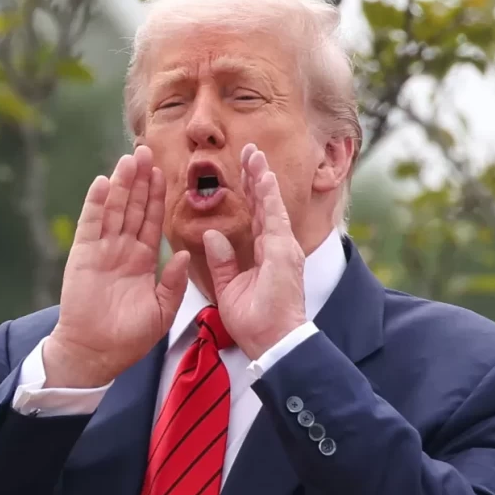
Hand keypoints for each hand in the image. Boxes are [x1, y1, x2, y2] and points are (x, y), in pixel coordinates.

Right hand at [44, 146, 190, 387]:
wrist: (96, 354)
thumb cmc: (129, 338)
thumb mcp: (162, 310)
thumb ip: (174, 282)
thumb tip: (185, 254)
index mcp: (142, 260)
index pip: (152, 220)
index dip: (158, 196)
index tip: (165, 172)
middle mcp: (122, 250)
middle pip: (133, 207)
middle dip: (141, 180)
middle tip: (147, 151)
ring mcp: (102, 250)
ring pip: (114, 209)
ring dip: (122, 183)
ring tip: (130, 158)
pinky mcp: (83, 254)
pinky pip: (91, 223)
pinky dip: (97, 202)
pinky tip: (104, 182)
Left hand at [202, 144, 307, 360]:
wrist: (274, 343)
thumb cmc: (256, 324)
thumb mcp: (229, 289)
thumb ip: (223, 261)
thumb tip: (211, 236)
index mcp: (267, 254)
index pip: (257, 216)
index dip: (250, 193)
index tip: (243, 171)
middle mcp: (278, 247)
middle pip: (265, 204)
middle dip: (256, 177)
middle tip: (249, 151)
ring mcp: (283, 248)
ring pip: (270, 204)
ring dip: (261, 177)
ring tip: (253, 153)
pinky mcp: (283, 252)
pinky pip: (273, 217)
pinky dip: (268, 195)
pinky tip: (262, 175)